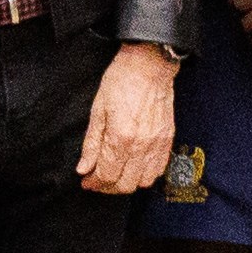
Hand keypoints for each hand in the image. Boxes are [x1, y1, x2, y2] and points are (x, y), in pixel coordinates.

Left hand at [78, 44, 178, 194]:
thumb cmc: (121, 81)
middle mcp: (141, 146)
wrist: (149, 65)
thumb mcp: (97, 110)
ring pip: (142, 182)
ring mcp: (157, 144)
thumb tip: (84, 168)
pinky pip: (158, 170)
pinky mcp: (167, 140)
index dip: (93, 183)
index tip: (86, 181)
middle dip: (108, 187)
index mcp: (121, 137)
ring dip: (127, 183)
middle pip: (124, 184)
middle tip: (98, 179)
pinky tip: (134, 167)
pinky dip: (145, 175)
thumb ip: (91, 144)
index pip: (106, 175)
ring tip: (116, 174)